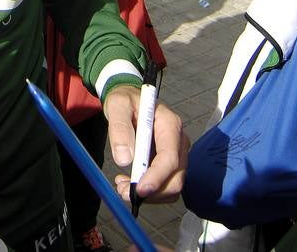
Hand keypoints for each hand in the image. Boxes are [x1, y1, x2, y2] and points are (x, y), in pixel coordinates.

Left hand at [103, 85, 188, 203]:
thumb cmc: (125, 100)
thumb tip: (124, 159)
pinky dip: (149, 191)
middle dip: (152, 192)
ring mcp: (177, 154)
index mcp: (170, 124)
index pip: (170, 158)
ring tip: (122, 186)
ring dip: (149, 195)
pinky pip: (165, 185)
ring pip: (171, 186)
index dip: (156, 178)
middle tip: (124, 191)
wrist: (129, 100)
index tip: (138, 190)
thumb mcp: (118, 106)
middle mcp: (179, 141)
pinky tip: (129, 181)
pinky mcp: (170, 163)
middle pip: (176, 178)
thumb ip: (120, 129)